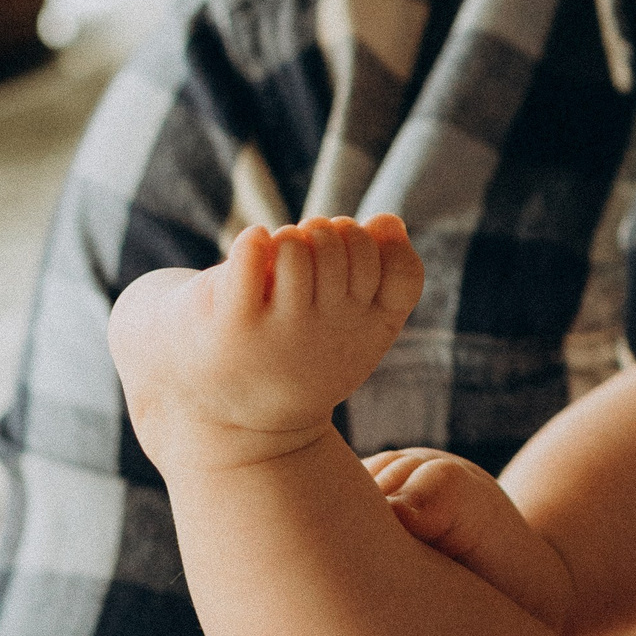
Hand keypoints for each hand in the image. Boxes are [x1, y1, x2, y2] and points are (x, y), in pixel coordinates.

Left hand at [110, 215, 423, 473]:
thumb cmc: (304, 354)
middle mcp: (332, 332)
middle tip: (305, 251)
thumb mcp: (360, 326)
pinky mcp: (237, 322)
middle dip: (324, 232)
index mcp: (369, 329)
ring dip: (285, 238)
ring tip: (276, 258)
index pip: (399, 266)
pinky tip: (252, 250)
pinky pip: (253, 254)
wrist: (238, 415)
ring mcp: (284, 329)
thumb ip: (393, 275)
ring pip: (297, 245)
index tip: (345, 254)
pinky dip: (253, 241)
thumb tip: (387, 221)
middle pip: (346, 242)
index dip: (370, 242)